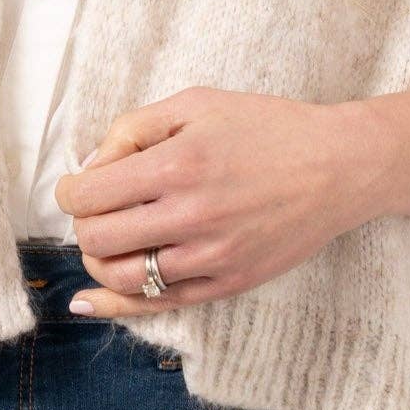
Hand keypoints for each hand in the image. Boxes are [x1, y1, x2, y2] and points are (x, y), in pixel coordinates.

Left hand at [51, 86, 386, 317]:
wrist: (339, 167)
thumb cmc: (267, 127)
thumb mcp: (197, 103)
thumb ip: (134, 128)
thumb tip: (92, 166)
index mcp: (177, 165)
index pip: (88, 196)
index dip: (70, 191)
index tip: (77, 186)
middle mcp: (189, 216)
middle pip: (96, 238)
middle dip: (84, 223)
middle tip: (97, 209)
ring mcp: (210, 257)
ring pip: (120, 278)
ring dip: (99, 261)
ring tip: (108, 240)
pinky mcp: (227, 284)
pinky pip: (158, 305)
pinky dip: (116, 305)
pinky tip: (89, 302)